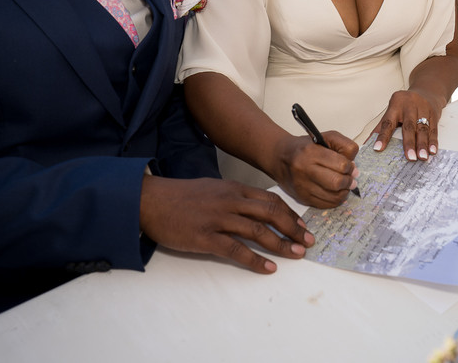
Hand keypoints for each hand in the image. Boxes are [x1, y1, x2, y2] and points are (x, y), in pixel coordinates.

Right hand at [139, 176, 313, 273]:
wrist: (150, 200)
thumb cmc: (181, 196)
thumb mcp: (213, 188)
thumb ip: (234, 196)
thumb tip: (256, 208)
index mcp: (233, 188)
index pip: (270, 200)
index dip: (289, 214)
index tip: (302, 226)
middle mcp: (230, 201)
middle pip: (270, 213)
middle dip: (293, 228)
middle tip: (308, 242)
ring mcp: (218, 218)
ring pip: (258, 231)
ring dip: (280, 244)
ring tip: (296, 254)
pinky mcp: (205, 237)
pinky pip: (236, 250)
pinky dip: (255, 260)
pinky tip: (268, 268)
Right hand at [272, 133, 358, 207]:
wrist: (281, 158)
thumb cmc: (306, 147)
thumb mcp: (327, 137)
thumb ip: (345, 146)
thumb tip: (354, 170)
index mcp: (311, 152)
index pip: (341, 164)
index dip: (351, 167)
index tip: (350, 167)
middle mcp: (304, 170)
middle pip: (337, 182)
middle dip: (348, 181)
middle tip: (350, 179)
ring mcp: (302, 186)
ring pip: (333, 196)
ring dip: (344, 192)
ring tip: (343, 186)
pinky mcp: (302, 198)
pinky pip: (326, 205)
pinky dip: (335, 200)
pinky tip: (335, 192)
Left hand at [372, 89, 442, 161]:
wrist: (426, 91)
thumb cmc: (405, 105)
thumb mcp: (392, 111)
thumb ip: (381, 127)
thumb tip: (367, 144)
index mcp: (395, 105)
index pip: (388, 122)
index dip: (383, 136)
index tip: (378, 149)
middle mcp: (409, 105)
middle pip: (408, 126)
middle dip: (409, 143)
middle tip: (410, 158)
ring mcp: (423, 108)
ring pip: (422, 128)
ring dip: (422, 144)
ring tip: (422, 157)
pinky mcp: (434, 113)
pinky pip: (433, 129)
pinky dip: (433, 141)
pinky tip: (432, 151)